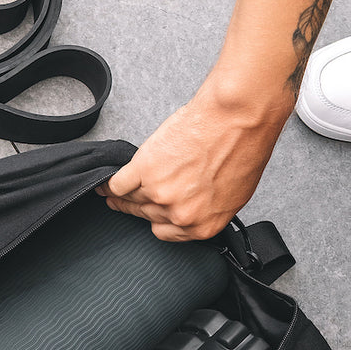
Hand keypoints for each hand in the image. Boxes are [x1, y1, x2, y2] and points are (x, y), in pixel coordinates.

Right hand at [95, 77, 290, 241]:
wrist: (238, 116)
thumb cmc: (244, 146)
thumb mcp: (234, 192)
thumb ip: (206, 209)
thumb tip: (189, 208)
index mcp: (203, 225)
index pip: (166, 232)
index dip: (157, 220)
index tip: (149, 214)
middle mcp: (180, 214)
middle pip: (147, 215)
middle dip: (137, 207)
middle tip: (125, 202)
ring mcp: (159, 193)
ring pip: (131, 199)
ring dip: (120, 196)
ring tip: (112, 192)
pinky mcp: (144, 170)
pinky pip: (119, 184)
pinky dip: (110, 184)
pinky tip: (106, 183)